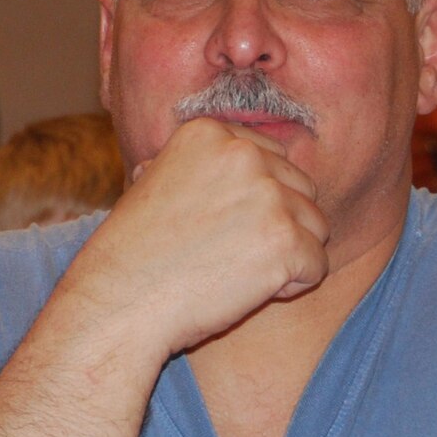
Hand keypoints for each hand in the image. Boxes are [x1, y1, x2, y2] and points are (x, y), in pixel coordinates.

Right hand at [60, 118, 329, 356]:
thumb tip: (221, 152)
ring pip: (315, 226)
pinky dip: (290, 287)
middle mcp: (243, 155)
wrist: (119, 301)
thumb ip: (197, 167)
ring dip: (287, 255)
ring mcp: (267, 196)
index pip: (271, 160)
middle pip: (302, 189)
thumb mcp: (153, 185)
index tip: (214, 227)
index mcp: (209, 134)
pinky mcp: (284, 241)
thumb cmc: (132, 253)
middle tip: (227, 254)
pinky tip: (245, 291)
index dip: (252, 201)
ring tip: (235, 272)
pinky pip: (317, 266)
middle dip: (277, 225)